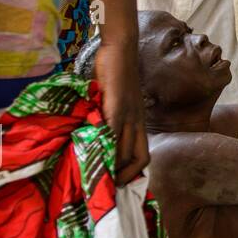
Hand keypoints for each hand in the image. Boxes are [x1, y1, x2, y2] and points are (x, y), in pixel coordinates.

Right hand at [92, 39, 149, 185]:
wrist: (121, 50)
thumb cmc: (116, 76)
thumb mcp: (116, 102)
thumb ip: (110, 119)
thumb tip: (95, 137)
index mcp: (139, 123)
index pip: (144, 156)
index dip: (133, 174)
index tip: (119, 185)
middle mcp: (138, 122)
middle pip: (138, 158)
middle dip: (124, 178)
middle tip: (108, 188)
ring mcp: (128, 114)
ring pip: (126, 149)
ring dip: (112, 166)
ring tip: (97, 178)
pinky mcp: (117, 105)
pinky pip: (112, 130)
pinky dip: (104, 145)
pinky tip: (93, 154)